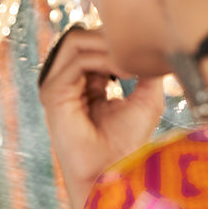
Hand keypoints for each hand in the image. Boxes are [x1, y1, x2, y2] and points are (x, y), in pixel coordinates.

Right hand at [39, 26, 163, 208]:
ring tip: (132, 65)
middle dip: (110, 37)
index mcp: (84, 82)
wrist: (112, 173)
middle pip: (80, 35)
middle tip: (137, 53)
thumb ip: (147, 68)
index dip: (116, 39)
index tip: (143, 52)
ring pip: (75, 40)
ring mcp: (56, 86)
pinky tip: (125, 72)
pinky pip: (77, 60)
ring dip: (107, 46)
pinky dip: (104, 60)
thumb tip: (154, 44)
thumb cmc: (128, 142)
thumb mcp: (147, 97)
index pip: (91, 41)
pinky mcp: (53, 94)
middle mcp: (66, 82)